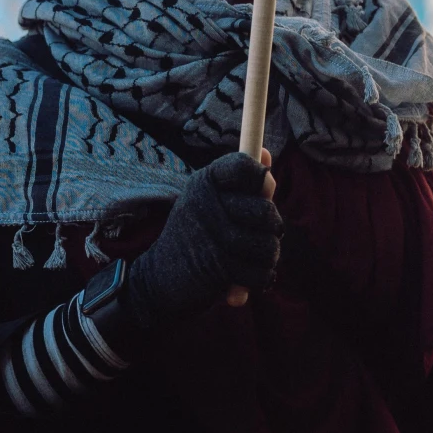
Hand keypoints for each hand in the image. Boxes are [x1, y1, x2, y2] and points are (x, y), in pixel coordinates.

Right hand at [130, 150, 281, 322]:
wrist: (159, 277)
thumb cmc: (196, 235)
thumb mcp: (211, 201)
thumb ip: (243, 183)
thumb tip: (267, 154)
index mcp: (204, 182)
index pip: (244, 165)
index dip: (261, 178)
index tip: (263, 189)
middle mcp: (205, 203)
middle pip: (265, 210)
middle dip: (273, 227)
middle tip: (261, 233)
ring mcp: (211, 235)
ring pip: (268, 245)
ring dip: (268, 257)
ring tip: (253, 257)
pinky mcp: (216, 266)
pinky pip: (261, 272)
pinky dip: (260, 278)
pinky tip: (248, 276)